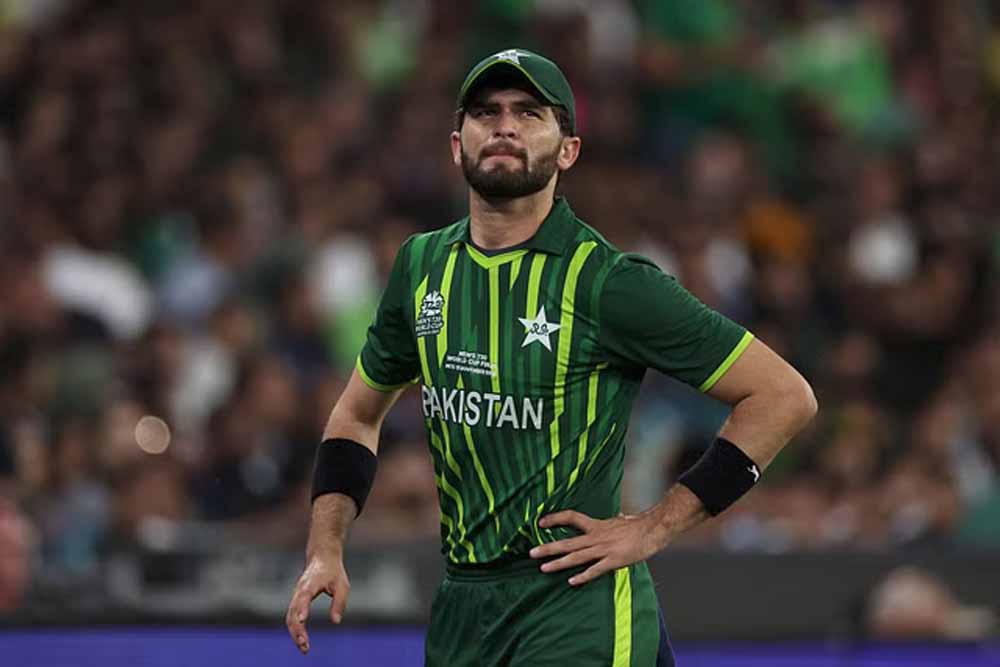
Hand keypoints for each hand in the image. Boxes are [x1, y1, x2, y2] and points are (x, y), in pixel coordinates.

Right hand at [285, 555, 350, 654]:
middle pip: (293, 613)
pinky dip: (295, 628)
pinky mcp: (296, 600)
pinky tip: (301, 639)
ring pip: (290, 617)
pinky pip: (292, 616)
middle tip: (305, 646)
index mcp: (310, 584)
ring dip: (295, 633)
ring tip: (304, 647)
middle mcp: (299, 591)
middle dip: (297, 630)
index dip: (302, 609)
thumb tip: (336, 621)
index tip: (303, 621)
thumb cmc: (333, 571)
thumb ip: (339, 603)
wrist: (322, 556)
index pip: (303, 598)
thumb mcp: (342, 585)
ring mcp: (296, 596)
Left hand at [528, 509, 669, 585]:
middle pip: (568, 542)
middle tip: (531, 553)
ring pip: (576, 557)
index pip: (571, 517)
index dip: (555, 519)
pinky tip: (571, 581)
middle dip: (548, 548)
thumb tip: (616, 518)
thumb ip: (612, 523)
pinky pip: (595, 570)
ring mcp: (604, 549)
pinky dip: (583, 576)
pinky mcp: (613, 561)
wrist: (653, 529)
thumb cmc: (638, 526)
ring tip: (543, 568)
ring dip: (559, 563)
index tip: (541, 522)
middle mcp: (596, 537)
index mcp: (597, 525)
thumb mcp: (620, 521)